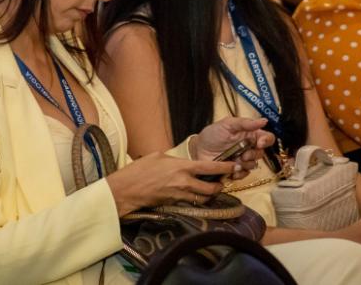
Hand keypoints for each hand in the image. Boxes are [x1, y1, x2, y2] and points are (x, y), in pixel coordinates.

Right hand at [106, 153, 236, 216]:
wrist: (126, 190)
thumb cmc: (139, 170)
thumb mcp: (157, 156)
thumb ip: (174, 159)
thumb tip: (181, 163)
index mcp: (181, 166)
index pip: (209, 167)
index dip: (224, 168)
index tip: (234, 166)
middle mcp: (184, 182)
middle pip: (211, 188)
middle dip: (219, 186)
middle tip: (222, 182)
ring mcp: (180, 195)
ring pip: (203, 198)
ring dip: (209, 195)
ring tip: (211, 189)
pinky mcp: (174, 204)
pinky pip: (191, 203)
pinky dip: (196, 199)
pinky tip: (195, 195)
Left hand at [195, 117, 275, 179]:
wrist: (197, 149)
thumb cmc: (212, 134)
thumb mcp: (227, 124)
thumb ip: (244, 123)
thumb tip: (264, 121)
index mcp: (249, 134)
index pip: (267, 137)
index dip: (267, 141)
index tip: (260, 143)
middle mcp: (248, 147)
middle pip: (262, 153)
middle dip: (254, 154)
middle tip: (243, 154)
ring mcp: (242, 160)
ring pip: (254, 165)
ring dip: (246, 164)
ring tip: (235, 161)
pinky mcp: (236, 171)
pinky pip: (244, 175)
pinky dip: (239, 173)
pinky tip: (231, 170)